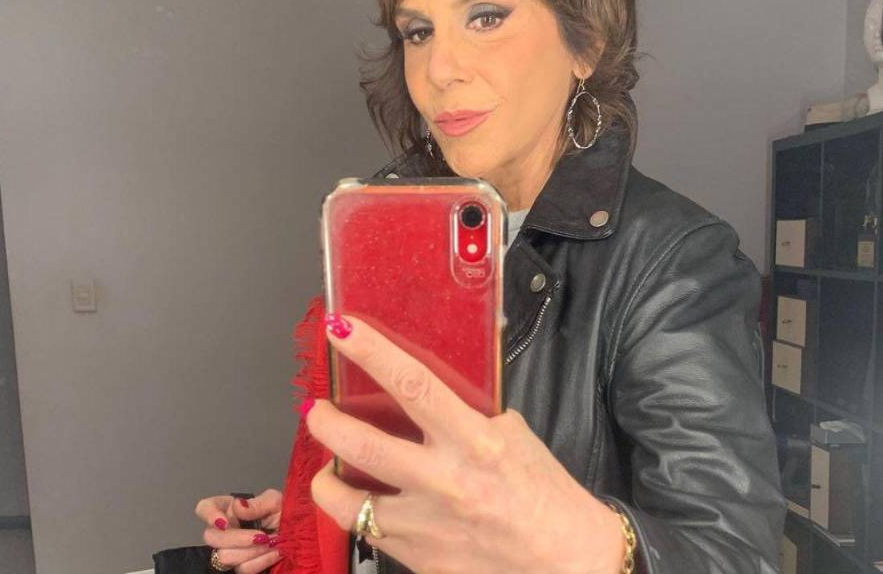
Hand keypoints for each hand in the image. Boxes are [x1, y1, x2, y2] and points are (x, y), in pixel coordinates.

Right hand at [195, 488, 282, 572]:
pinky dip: (260, 561)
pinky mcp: (243, 566)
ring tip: (271, 543)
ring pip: (224, 556)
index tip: (224, 522)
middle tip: (261, 536)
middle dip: (236, 538)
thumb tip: (238, 506)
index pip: (205, 507)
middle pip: (211, 537)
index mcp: (231, 509)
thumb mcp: (276, 501)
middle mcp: (227, 530)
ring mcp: (232, 550)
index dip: (209, 514)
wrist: (303, 534)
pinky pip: (242, 569)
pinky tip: (274, 553)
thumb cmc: (287, 512)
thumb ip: (258, 503)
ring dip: (250, 551)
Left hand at [305, 314, 626, 573]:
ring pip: (348, 502)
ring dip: (326, 479)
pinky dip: (357, 513)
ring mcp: (428, 526)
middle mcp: (446, 482)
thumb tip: (425, 385)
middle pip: (365, 447)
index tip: (341, 330)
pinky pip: (369, 532)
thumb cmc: (542, 492)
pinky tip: (361, 502)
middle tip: (317, 410)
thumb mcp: (511, 434)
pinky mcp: (419, 559)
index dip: (372, 353)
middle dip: (327, 424)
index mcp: (474, 441)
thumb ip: (467, 411)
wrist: (565, 560)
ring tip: (326, 466)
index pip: (413, 385)